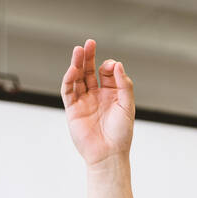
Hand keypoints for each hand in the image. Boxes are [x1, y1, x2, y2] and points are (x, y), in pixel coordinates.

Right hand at [61, 39, 133, 167]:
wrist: (109, 154)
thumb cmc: (121, 134)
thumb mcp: (127, 106)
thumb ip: (124, 84)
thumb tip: (117, 65)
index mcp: (112, 95)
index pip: (106, 73)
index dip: (108, 66)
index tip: (111, 67)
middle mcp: (97, 96)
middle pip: (90, 71)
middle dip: (89, 57)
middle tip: (89, 43)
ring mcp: (84, 101)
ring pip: (78, 78)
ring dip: (77, 64)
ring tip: (78, 50)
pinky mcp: (73, 109)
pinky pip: (68, 91)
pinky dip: (69, 79)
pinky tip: (73, 69)